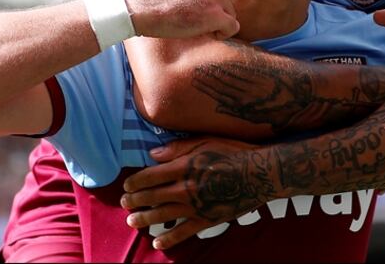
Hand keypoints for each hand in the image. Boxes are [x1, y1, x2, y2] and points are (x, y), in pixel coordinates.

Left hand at [120, 137, 271, 249]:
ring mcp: (194, 206)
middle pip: (152, 197)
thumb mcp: (205, 141)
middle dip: (135, 200)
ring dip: (144, 219)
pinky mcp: (206, 219)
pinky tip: (158, 242)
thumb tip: (153, 154)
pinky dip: (169, 239)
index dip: (135, 182)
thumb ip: (177, 148)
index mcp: (183, 166)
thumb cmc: (234, 151)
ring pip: (162, 215)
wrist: (259, 173)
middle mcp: (184, 188)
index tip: (127, 185)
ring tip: (132, 221)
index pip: (149, 176)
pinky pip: (183, 232)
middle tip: (125, 203)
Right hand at [125, 0, 275, 39]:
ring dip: (215, 23)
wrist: (143, 6)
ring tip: (191, 17)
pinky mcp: (218, 12)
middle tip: (190, 10)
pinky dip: (219, 33)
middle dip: (216, 12)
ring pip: (231, 16)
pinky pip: (231, 28)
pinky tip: (198, 27)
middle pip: (231, 1)